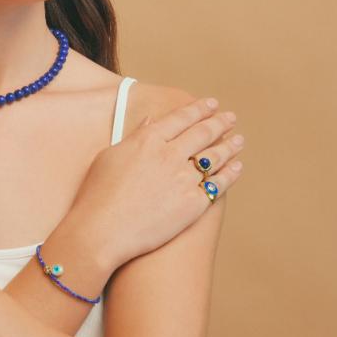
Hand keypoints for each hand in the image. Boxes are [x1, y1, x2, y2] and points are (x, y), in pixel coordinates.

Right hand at [68, 97, 243, 268]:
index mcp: (148, 140)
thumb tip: (150, 122)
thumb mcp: (110, 157)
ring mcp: (183, 179)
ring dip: (229, 146)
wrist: (103, 231)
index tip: (211, 104)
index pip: (180, 118)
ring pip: (214, 157)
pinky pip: (218, 185)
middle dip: (219, 122)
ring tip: (238, 140)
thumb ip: (134, 137)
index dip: (199, 109)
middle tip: (230, 117)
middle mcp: (169, 155)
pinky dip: (230, 174)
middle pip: (202, 133)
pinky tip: (236, 168)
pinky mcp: (193, 204)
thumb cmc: (98, 195)